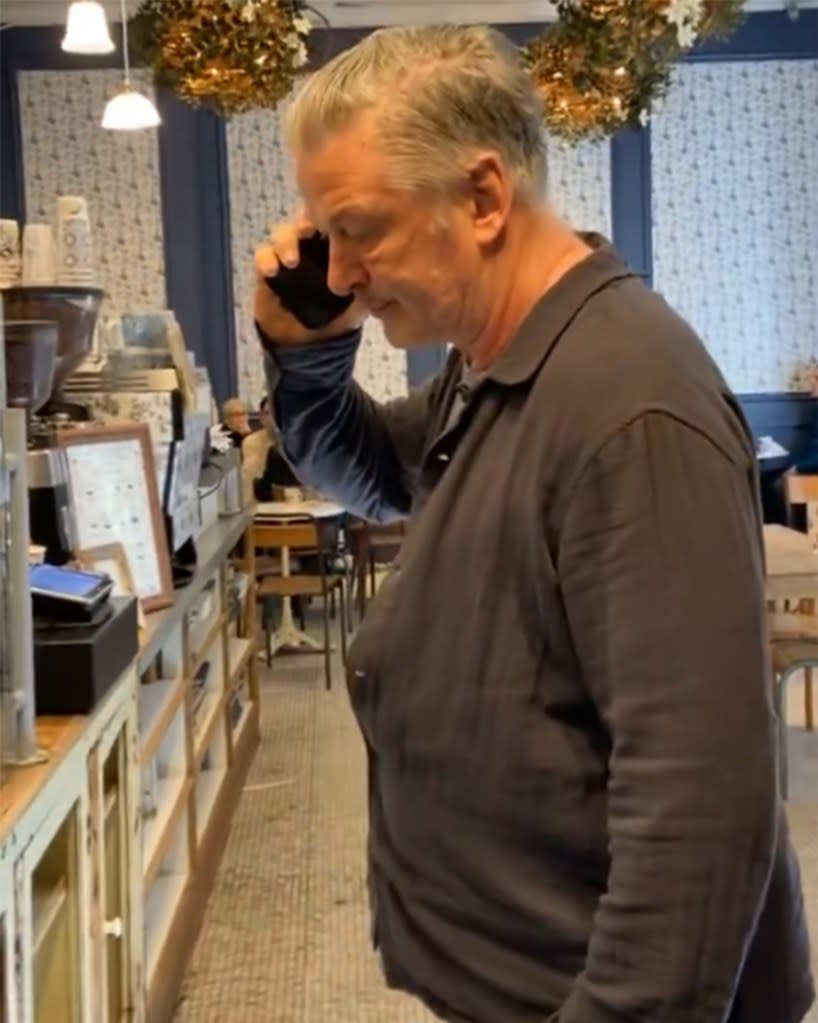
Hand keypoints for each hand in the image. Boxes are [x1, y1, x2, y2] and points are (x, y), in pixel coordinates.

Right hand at [253, 212, 364, 344]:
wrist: (309, 342)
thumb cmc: (338, 316)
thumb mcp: (360, 302)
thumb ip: (368, 287)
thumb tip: (379, 274)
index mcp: (334, 248)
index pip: (332, 223)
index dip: (331, 219)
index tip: (334, 225)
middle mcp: (311, 244)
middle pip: (305, 220)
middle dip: (305, 221)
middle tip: (308, 231)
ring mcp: (288, 253)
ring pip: (283, 233)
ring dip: (285, 242)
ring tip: (292, 262)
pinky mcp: (268, 267)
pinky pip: (263, 255)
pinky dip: (265, 259)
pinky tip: (272, 272)